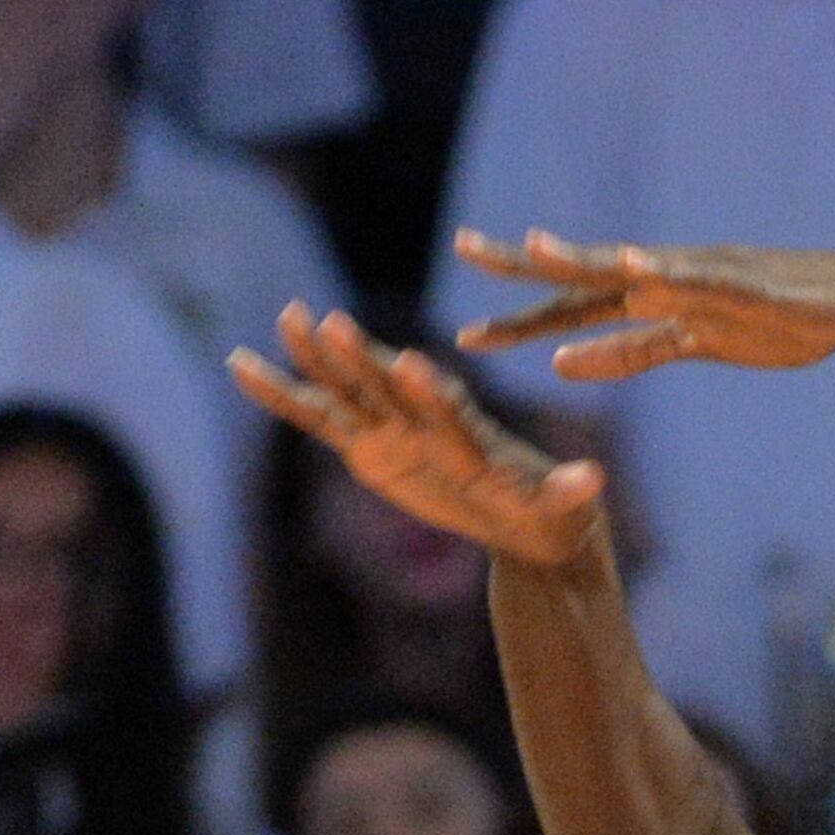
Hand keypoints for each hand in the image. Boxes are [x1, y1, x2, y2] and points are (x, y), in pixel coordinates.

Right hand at [231, 306, 607, 569]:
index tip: (412, 366)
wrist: (529, 518)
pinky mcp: (367, 446)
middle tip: (327, 320)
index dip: (430, 395)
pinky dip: (283, 394)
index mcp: (473, 436)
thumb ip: (569, 493)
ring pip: (347, 391)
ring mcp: (394, 430)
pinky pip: (318, 417)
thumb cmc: (552, 513)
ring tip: (287, 316)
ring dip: (317, 359)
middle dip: (359, 360)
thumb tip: (594, 481)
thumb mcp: (564, 507)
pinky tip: (240, 366)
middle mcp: (428, 422)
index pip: (449, 413)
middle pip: (389, 390)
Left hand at [450, 228, 834, 382]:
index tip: (466, 329)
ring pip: (632, 269)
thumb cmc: (776, 322)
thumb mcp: (690, 347)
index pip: (570, 306)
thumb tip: (560, 366)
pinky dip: (665, 273)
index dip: (518, 316)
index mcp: (650, 298)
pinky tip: (634, 265)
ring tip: (535, 246)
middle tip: (463, 247)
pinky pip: (699, 283)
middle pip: (582, 275)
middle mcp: (666, 279)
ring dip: (585, 257)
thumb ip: (628, 353)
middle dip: (523, 268)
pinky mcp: (745, 288)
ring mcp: (703, 279)